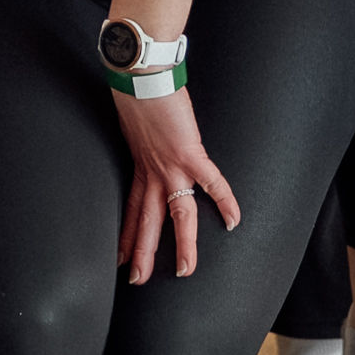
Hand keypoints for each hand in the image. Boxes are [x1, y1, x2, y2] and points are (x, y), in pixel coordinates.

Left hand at [114, 82, 240, 280]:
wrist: (140, 73)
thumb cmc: (134, 90)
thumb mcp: (130, 123)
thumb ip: (140, 137)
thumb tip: (143, 136)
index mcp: (139, 166)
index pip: (131, 210)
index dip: (126, 235)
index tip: (120, 257)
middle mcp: (152, 172)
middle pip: (147, 221)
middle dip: (142, 253)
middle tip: (136, 280)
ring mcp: (172, 166)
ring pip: (177, 215)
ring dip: (181, 245)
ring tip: (185, 271)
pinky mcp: (190, 153)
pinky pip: (212, 183)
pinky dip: (225, 202)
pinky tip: (234, 221)